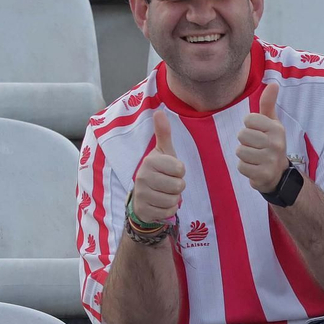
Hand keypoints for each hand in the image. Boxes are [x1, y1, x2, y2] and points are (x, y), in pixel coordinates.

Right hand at [131, 107, 185, 224]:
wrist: (142, 197)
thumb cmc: (158, 171)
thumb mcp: (163, 152)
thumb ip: (163, 134)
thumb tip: (159, 111)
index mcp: (150, 161)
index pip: (180, 169)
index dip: (180, 172)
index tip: (170, 171)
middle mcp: (143, 177)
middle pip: (179, 186)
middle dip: (178, 187)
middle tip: (168, 184)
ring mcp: (142, 194)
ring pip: (174, 200)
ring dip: (173, 198)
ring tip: (164, 193)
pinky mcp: (144, 210)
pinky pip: (169, 212)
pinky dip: (169, 210)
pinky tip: (160, 204)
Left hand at [237, 82, 289, 192]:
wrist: (279, 174)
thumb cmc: (271, 143)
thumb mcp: (272, 123)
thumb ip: (268, 103)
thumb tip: (273, 83)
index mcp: (276, 128)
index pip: (248, 119)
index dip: (249, 126)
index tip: (258, 133)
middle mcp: (276, 143)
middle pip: (242, 135)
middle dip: (245, 142)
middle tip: (255, 147)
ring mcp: (271, 160)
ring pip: (240, 151)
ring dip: (244, 155)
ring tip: (255, 157)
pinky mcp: (264, 175)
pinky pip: (241, 166)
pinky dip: (244, 168)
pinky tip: (254, 168)